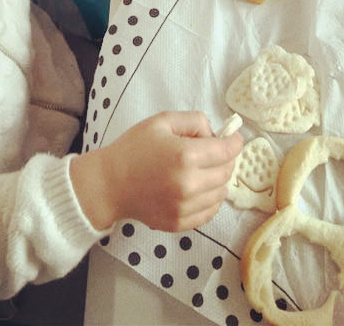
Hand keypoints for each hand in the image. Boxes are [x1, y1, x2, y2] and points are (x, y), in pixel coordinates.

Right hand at [71, 111, 242, 231]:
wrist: (109, 184)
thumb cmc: (133, 148)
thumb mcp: (162, 121)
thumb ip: (194, 121)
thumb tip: (216, 134)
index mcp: (185, 156)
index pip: (227, 151)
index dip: (234, 141)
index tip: (233, 137)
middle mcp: (189, 184)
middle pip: (226, 171)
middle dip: (225, 158)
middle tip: (212, 151)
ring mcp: (185, 207)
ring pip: (221, 193)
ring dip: (218, 179)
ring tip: (202, 170)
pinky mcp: (180, 223)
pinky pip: (210, 212)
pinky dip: (210, 199)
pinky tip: (198, 188)